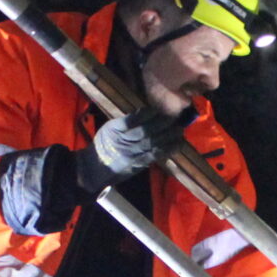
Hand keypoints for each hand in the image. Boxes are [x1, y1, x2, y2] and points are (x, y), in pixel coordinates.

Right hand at [74, 106, 188, 191]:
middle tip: (174, 118)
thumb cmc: (104, 145)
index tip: (156, 109)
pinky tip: (178, 143)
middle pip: (145, 132)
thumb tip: (145, 112)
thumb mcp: (109, 128)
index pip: (131, 121)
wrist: (97, 168)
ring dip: (169, 136)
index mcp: (115, 130)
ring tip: (180, 130)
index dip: (145, 114)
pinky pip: (156, 155)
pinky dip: (168, 149)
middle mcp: (124, 142)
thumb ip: (125, 121)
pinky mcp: (140, 163)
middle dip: (162, 124)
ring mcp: (133, 154)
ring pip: (153, 144)